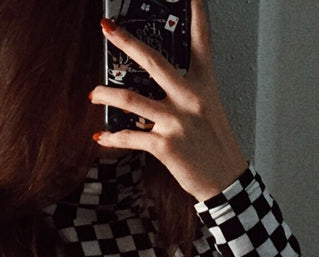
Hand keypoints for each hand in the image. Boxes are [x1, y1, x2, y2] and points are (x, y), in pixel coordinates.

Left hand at [89, 0, 249, 202]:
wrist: (224, 179)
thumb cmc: (214, 145)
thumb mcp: (207, 110)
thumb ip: (184, 95)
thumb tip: (151, 90)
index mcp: (204, 85)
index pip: (201, 41)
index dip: (196, 12)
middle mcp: (189, 98)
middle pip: (154, 62)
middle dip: (127, 42)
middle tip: (107, 28)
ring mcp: (176, 121)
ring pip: (132, 101)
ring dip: (107, 95)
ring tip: (93, 94)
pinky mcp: (164, 146)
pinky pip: (129, 138)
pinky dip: (112, 139)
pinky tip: (101, 137)